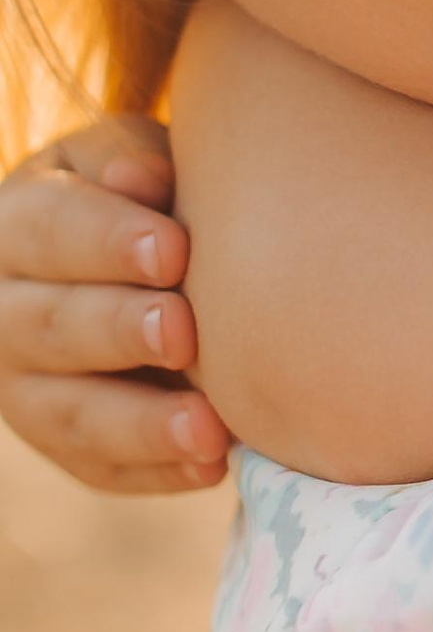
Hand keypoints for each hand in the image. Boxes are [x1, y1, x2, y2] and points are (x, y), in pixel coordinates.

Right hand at [0, 117, 232, 493]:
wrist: (126, 267)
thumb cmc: (139, 199)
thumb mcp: (126, 160)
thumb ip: (131, 161)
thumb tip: (142, 179)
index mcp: (13, 228)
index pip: (45, 230)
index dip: (105, 240)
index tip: (174, 249)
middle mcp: (1, 314)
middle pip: (49, 327)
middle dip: (117, 331)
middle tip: (183, 333)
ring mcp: (24, 390)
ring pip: (69, 415)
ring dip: (140, 425)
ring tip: (209, 428)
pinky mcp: (65, 446)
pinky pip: (101, 468)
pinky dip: (156, 471)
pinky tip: (212, 466)